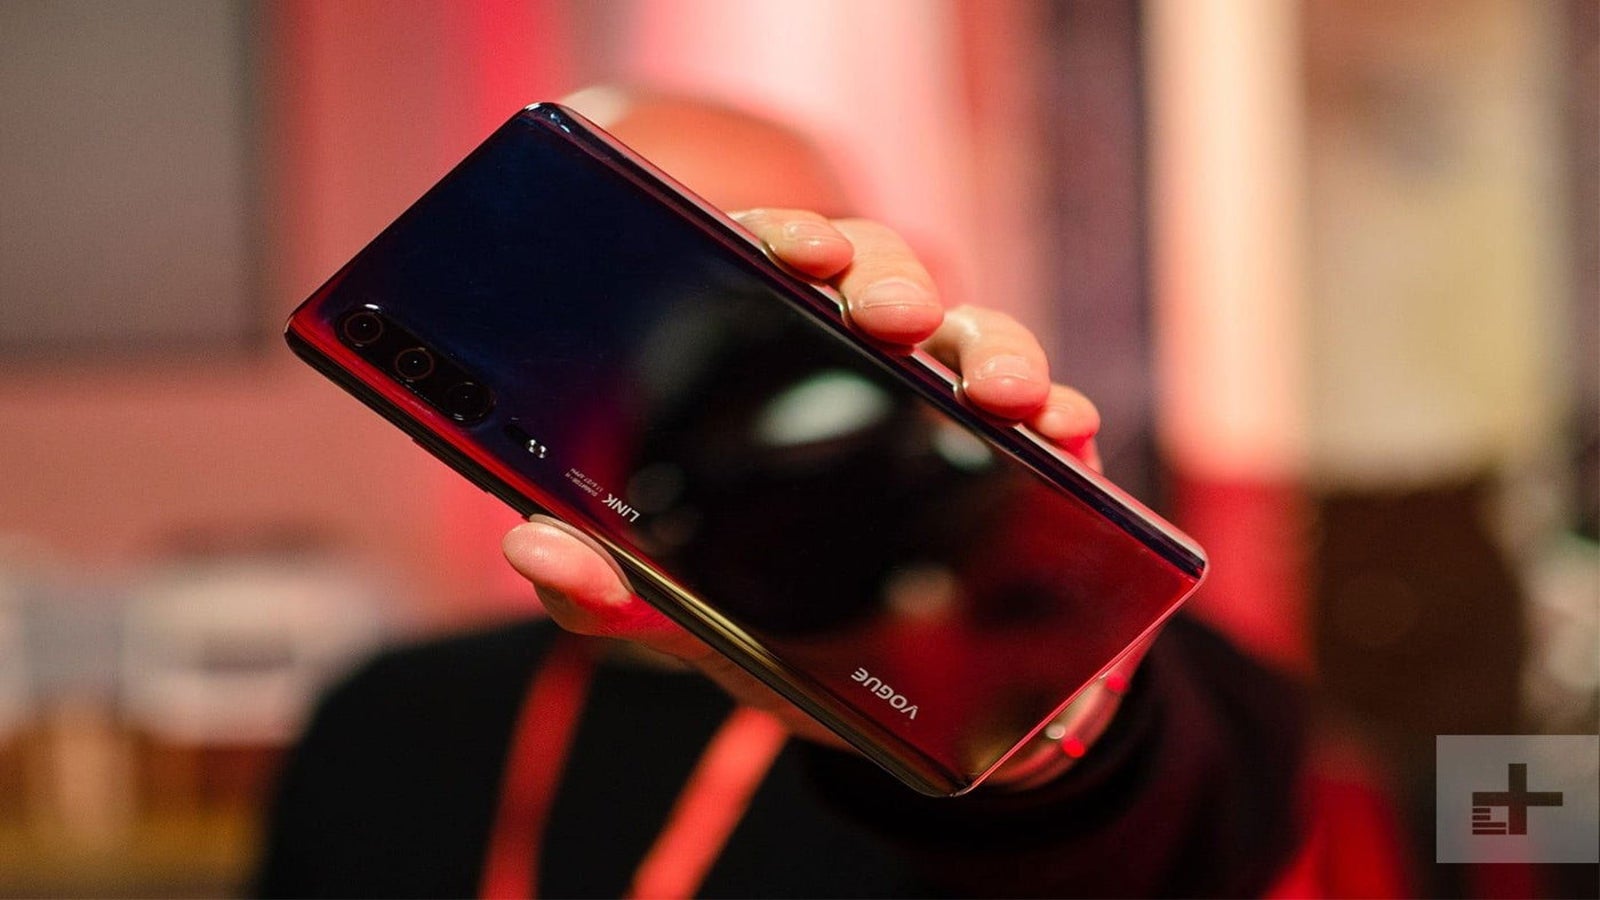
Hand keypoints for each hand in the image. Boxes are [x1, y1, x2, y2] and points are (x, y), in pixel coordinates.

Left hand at [502, 209, 1101, 743]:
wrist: (911, 714)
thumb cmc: (789, 640)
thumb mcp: (690, 619)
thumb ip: (611, 593)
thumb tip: (534, 549)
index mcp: (782, 381)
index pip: (779, 273)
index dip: (781, 236)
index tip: (779, 244)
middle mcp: (872, 377)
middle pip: (886, 281)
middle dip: (889, 279)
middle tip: (884, 314)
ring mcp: (956, 415)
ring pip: (978, 335)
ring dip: (991, 345)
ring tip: (995, 387)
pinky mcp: (1033, 464)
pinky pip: (1057, 418)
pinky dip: (1064, 414)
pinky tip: (1064, 427)